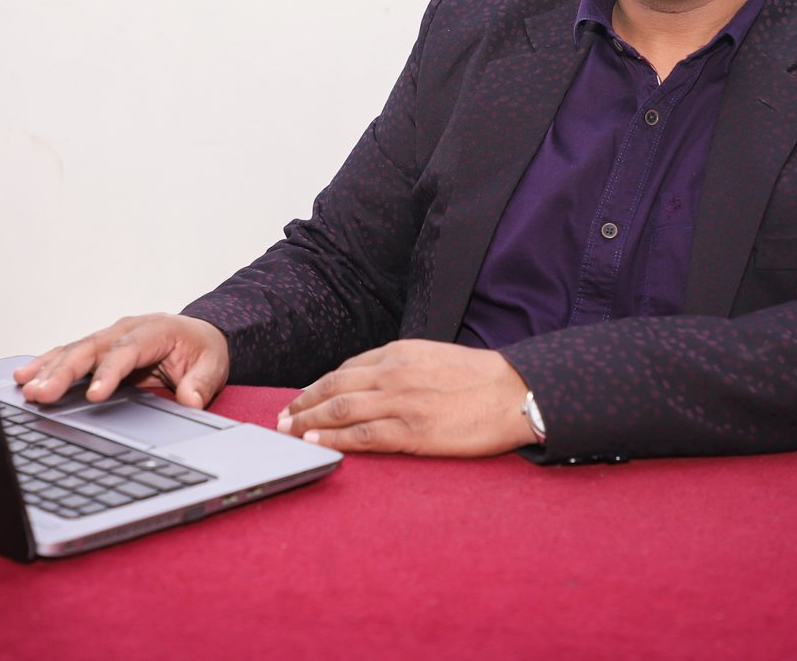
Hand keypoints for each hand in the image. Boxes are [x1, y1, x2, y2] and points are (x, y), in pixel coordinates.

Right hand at [12, 314, 229, 408]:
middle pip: (91, 348)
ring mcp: (110, 337)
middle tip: (41, 392)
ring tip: (26, 386)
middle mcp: (126, 329)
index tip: (93, 395)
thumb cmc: (202, 349)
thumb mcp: (214, 366)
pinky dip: (47, 364)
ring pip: (74, 350)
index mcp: (154, 330)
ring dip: (48, 368)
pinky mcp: (100, 349)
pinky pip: (70, 354)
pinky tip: (27, 377)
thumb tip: (191, 400)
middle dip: (63, 371)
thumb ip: (202, 383)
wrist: (199, 335)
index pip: (127, 351)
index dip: (109, 372)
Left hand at [275, 339, 534, 455]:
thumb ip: (402, 367)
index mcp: (399, 353)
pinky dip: (334, 439)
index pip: (346, 369)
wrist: (515, 392)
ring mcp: (401, 402)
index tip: (302, 399)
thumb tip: (374, 381)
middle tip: (281, 419)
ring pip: (340, 410)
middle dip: (302, 404)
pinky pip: (364, 436)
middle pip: (334, 387)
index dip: (319, 386)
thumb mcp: (434, 357)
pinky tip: (316, 443)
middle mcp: (393, 373)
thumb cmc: (479, 378)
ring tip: (289, 433)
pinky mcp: (412, 432)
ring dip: (308, 422)